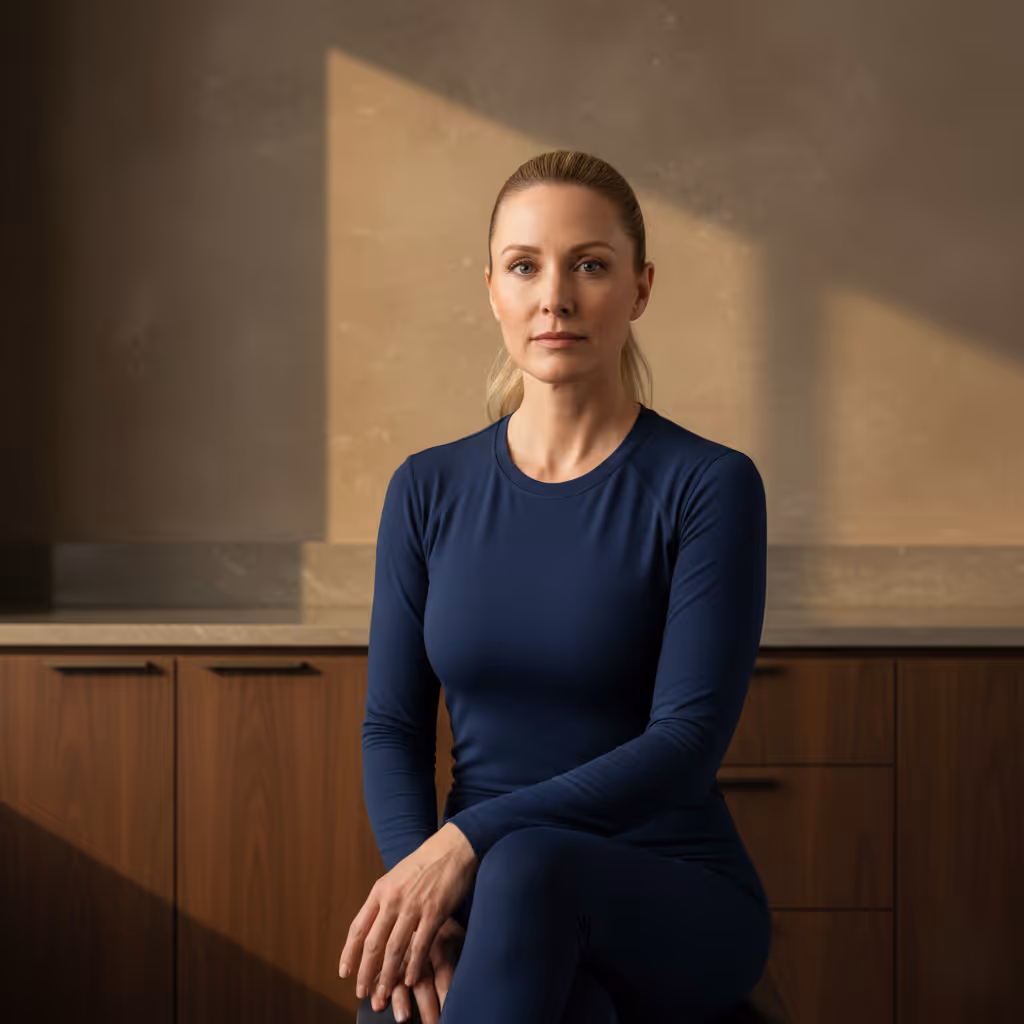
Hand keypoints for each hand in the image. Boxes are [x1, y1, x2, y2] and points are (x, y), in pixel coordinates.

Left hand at [338, 823, 477, 1012]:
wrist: (452, 848)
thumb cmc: (424, 863)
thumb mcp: (395, 877)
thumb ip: (383, 901)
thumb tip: (372, 928)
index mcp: (380, 890)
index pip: (358, 928)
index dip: (349, 953)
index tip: (345, 972)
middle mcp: (392, 899)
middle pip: (373, 944)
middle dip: (366, 973)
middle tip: (362, 992)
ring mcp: (413, 906)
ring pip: (394, 949)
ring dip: (388, 976)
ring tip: (383, 994)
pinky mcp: (434, 912)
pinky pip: (420, 945)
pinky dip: (413, 965)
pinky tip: (409, 979)